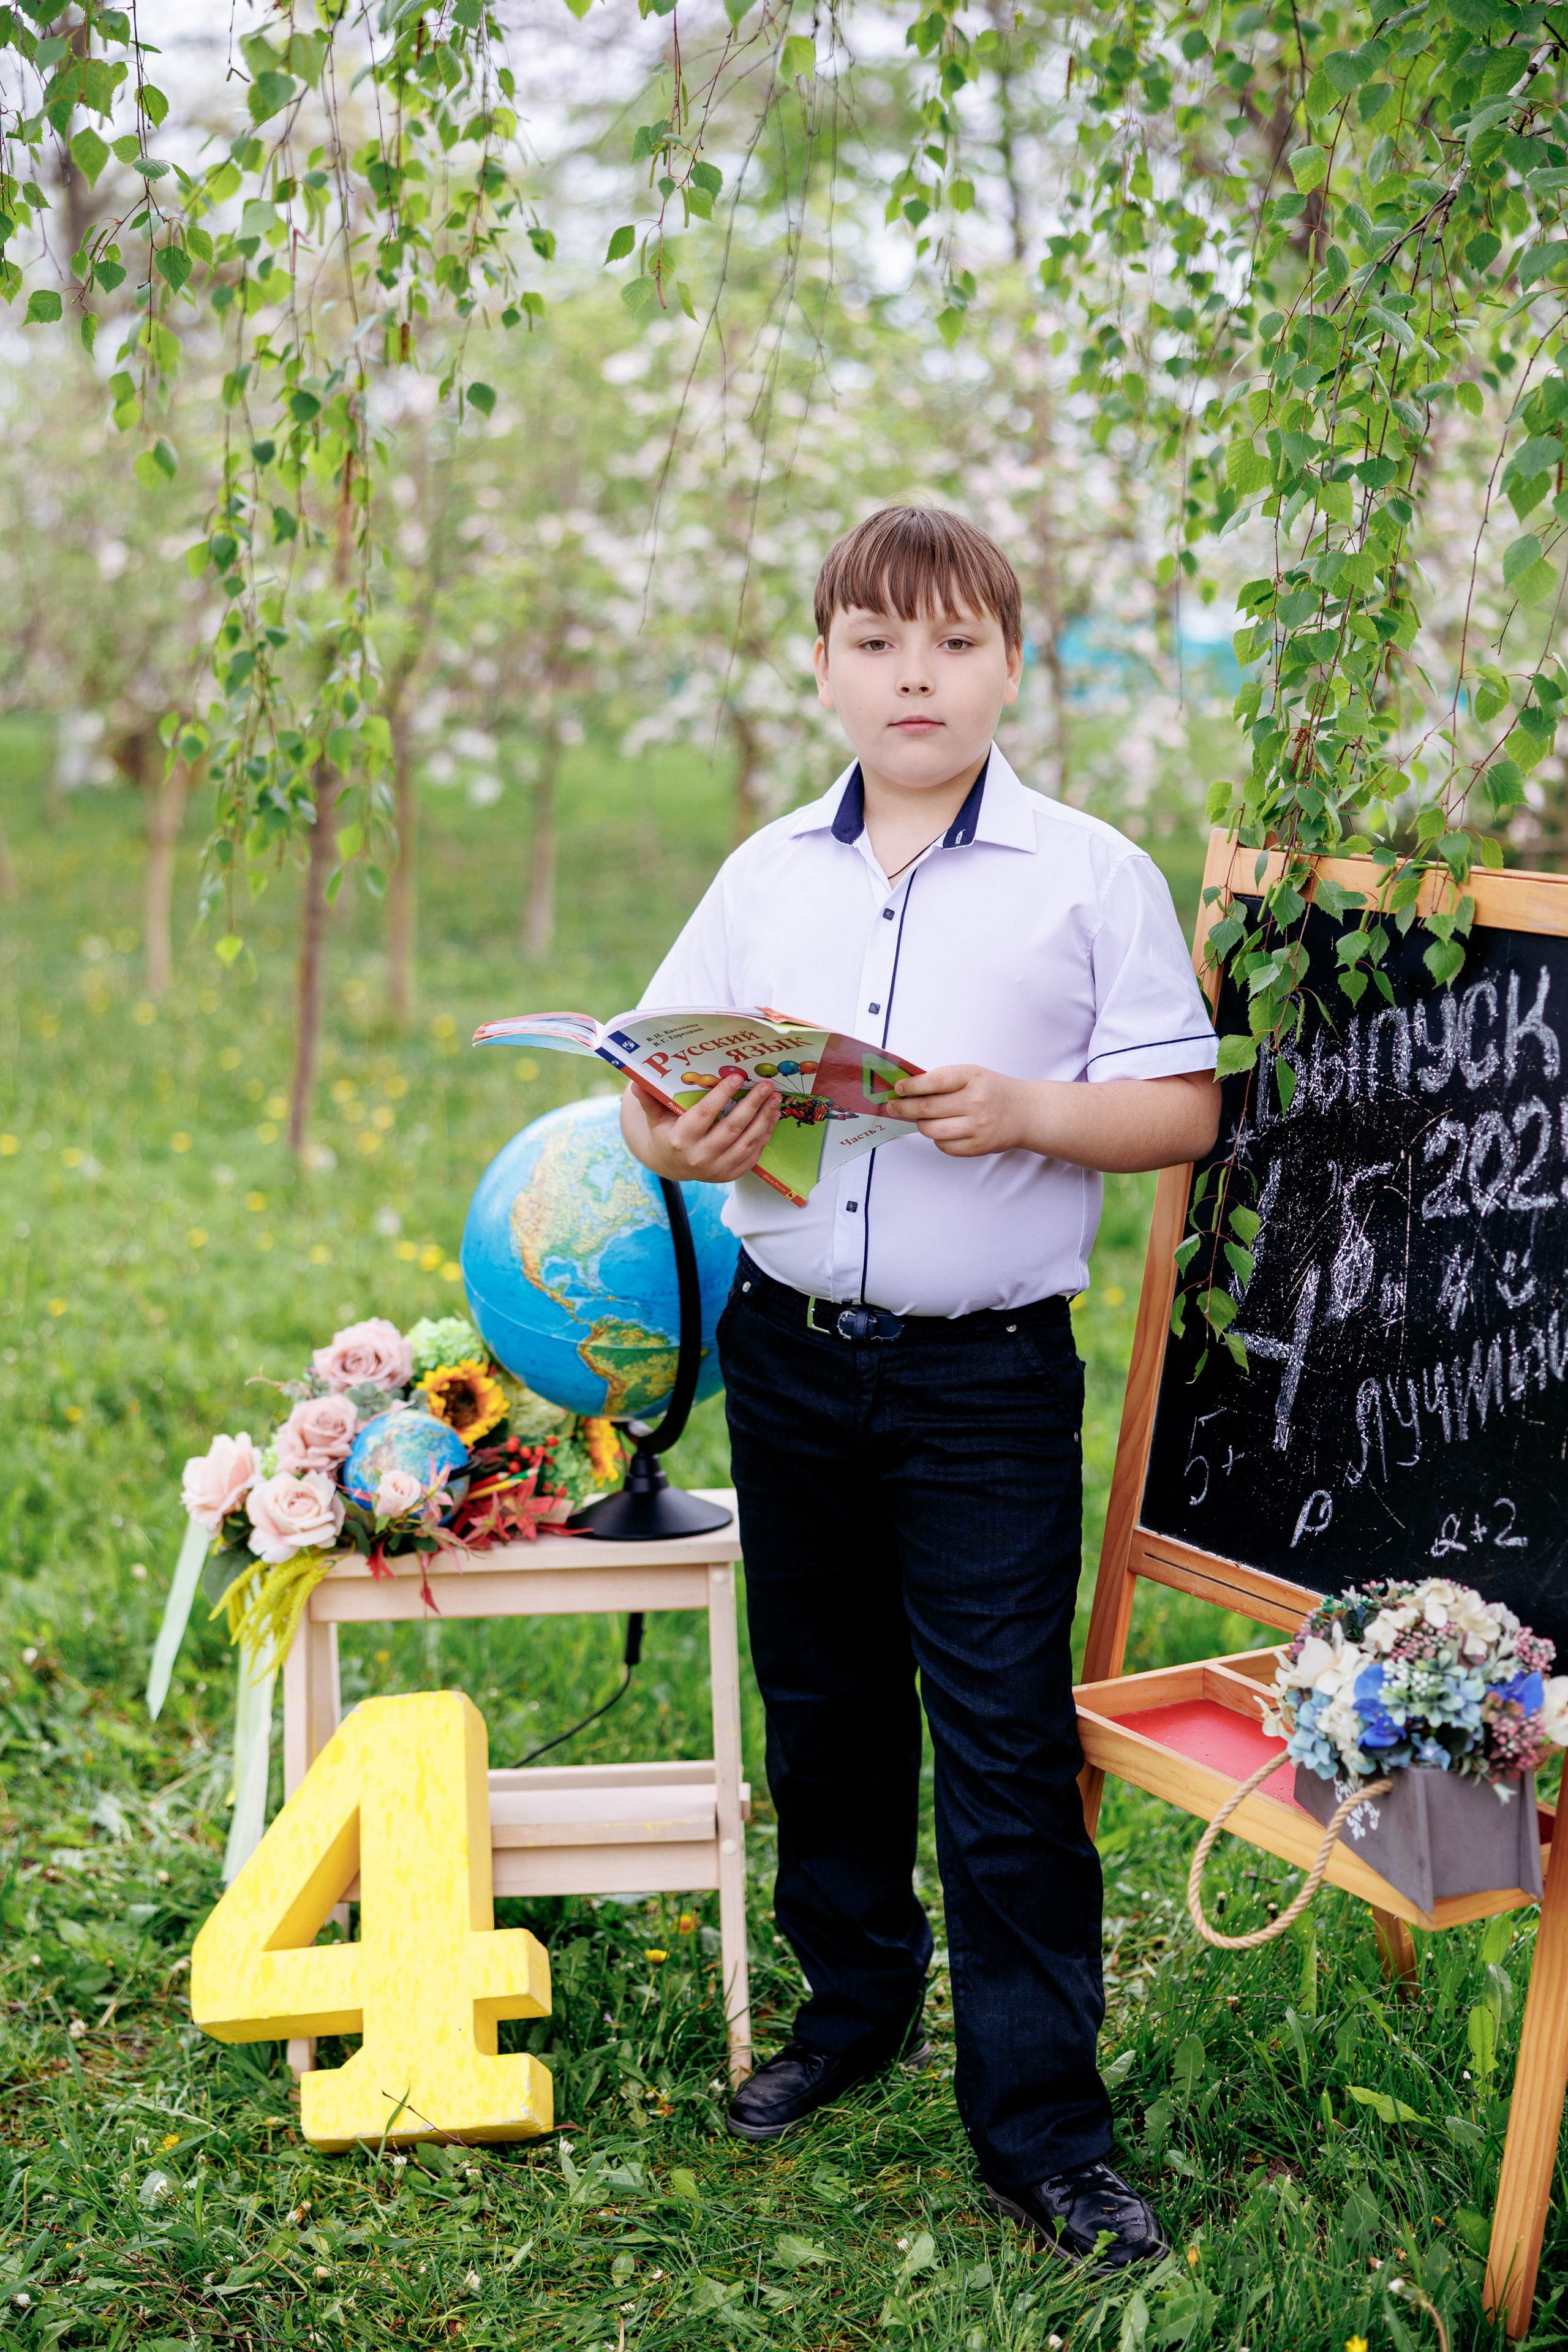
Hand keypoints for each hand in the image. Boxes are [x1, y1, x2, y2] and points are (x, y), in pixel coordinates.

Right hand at [621, 1071, 780, 1183]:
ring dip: (764, 1119)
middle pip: (732, 1129)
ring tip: (774, 1097)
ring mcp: (717, 1169)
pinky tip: (772, 1116)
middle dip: (752, 1105)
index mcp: (680, 1141)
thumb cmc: (665, 1133)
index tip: (737, 1077)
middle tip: (765, 1085)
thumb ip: (650, 1100)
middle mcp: (699, 1158)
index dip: (721, 1095)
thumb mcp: (655, 1117)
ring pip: (747, 1142)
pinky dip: (765, 1134)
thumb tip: (636, 1083)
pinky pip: (753, 1154)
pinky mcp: (730, 1175)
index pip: (704, 1115)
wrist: (672, 1165)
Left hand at [883, 1063, 1033, 1156]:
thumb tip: (907, 1090)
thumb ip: (944, 1080)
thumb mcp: (972, 1075)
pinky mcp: (977, 1146)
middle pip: (927, 1108)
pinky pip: (943, 1146)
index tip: (898, 1089)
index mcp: (973, 1077)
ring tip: (921, 1118)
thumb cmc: (993, 1091)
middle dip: (904, 1107)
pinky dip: (937, 1138)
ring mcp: (977, 1126)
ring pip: (931, 1130)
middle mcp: (975, 1102)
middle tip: (894, 1107)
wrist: (1024, 1113)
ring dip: (920, 1124)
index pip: (934, 1082)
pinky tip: (943, 1130)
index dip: (911, 1086)